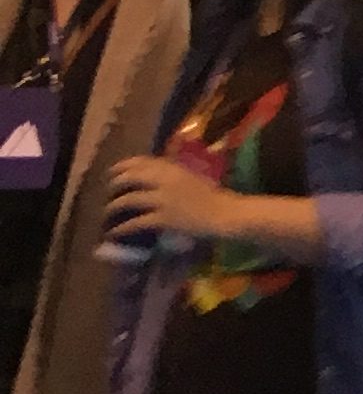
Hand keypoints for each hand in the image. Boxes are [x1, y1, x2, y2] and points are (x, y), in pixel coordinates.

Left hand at [103, 156, 236, 243]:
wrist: (224, 213)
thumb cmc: (213, 195)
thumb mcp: (192, 176)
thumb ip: (173, 173)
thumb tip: (154, 174)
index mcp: (173, 167)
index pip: (142, 161)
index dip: (124, 165)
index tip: (114, 170)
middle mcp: (165, 180)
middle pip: (132, 177)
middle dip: (116, 183)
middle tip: (108, 190)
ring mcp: (163, 199)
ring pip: (130, 199)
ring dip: (115, 206)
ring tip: (107, 212)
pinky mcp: (163, 218)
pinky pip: (136, 222)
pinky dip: (122, 227)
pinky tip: (114, 232)